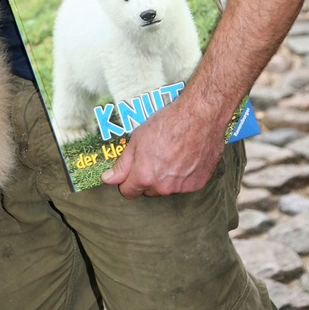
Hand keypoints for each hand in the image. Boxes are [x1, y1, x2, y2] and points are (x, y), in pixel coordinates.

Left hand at [101, 99, 223, 197]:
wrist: (200, 117)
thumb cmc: (167, 123)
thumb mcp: (137, 139)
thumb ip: (122, 163)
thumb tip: (108, 179)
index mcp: (145, 176)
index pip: (128, 192)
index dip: (126, 181)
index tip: (130, 171)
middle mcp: (163, 187)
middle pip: (148, 190)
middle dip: (146, 177)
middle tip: (152, 156)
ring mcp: (182, 187)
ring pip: (166, 188)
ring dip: (165, 177)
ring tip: (171, 153)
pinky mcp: (198, 184)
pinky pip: (184, 185)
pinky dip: (183, 175)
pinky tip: (185, 157)